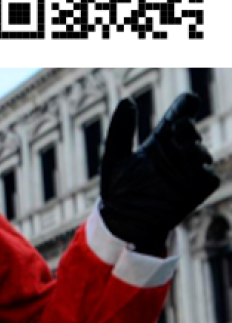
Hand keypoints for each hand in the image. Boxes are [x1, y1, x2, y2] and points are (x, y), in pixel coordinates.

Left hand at [99, 92, 219, 256]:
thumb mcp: (114, 158)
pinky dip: (204, 171)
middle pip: (191, 133)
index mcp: (158, 143)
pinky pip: (208, 178)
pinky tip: (197, 168)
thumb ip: (120, 130)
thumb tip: (128, 100)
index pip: (178, 117)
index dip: (185, 106)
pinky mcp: (195, 191)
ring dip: (197, 149)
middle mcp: (176, 155)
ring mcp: (187, 172)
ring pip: (202, 154)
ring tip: (186, 147)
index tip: (188, 100)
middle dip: (188, 128)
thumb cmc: (117, 190)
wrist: (120, 223)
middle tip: (179, 126)